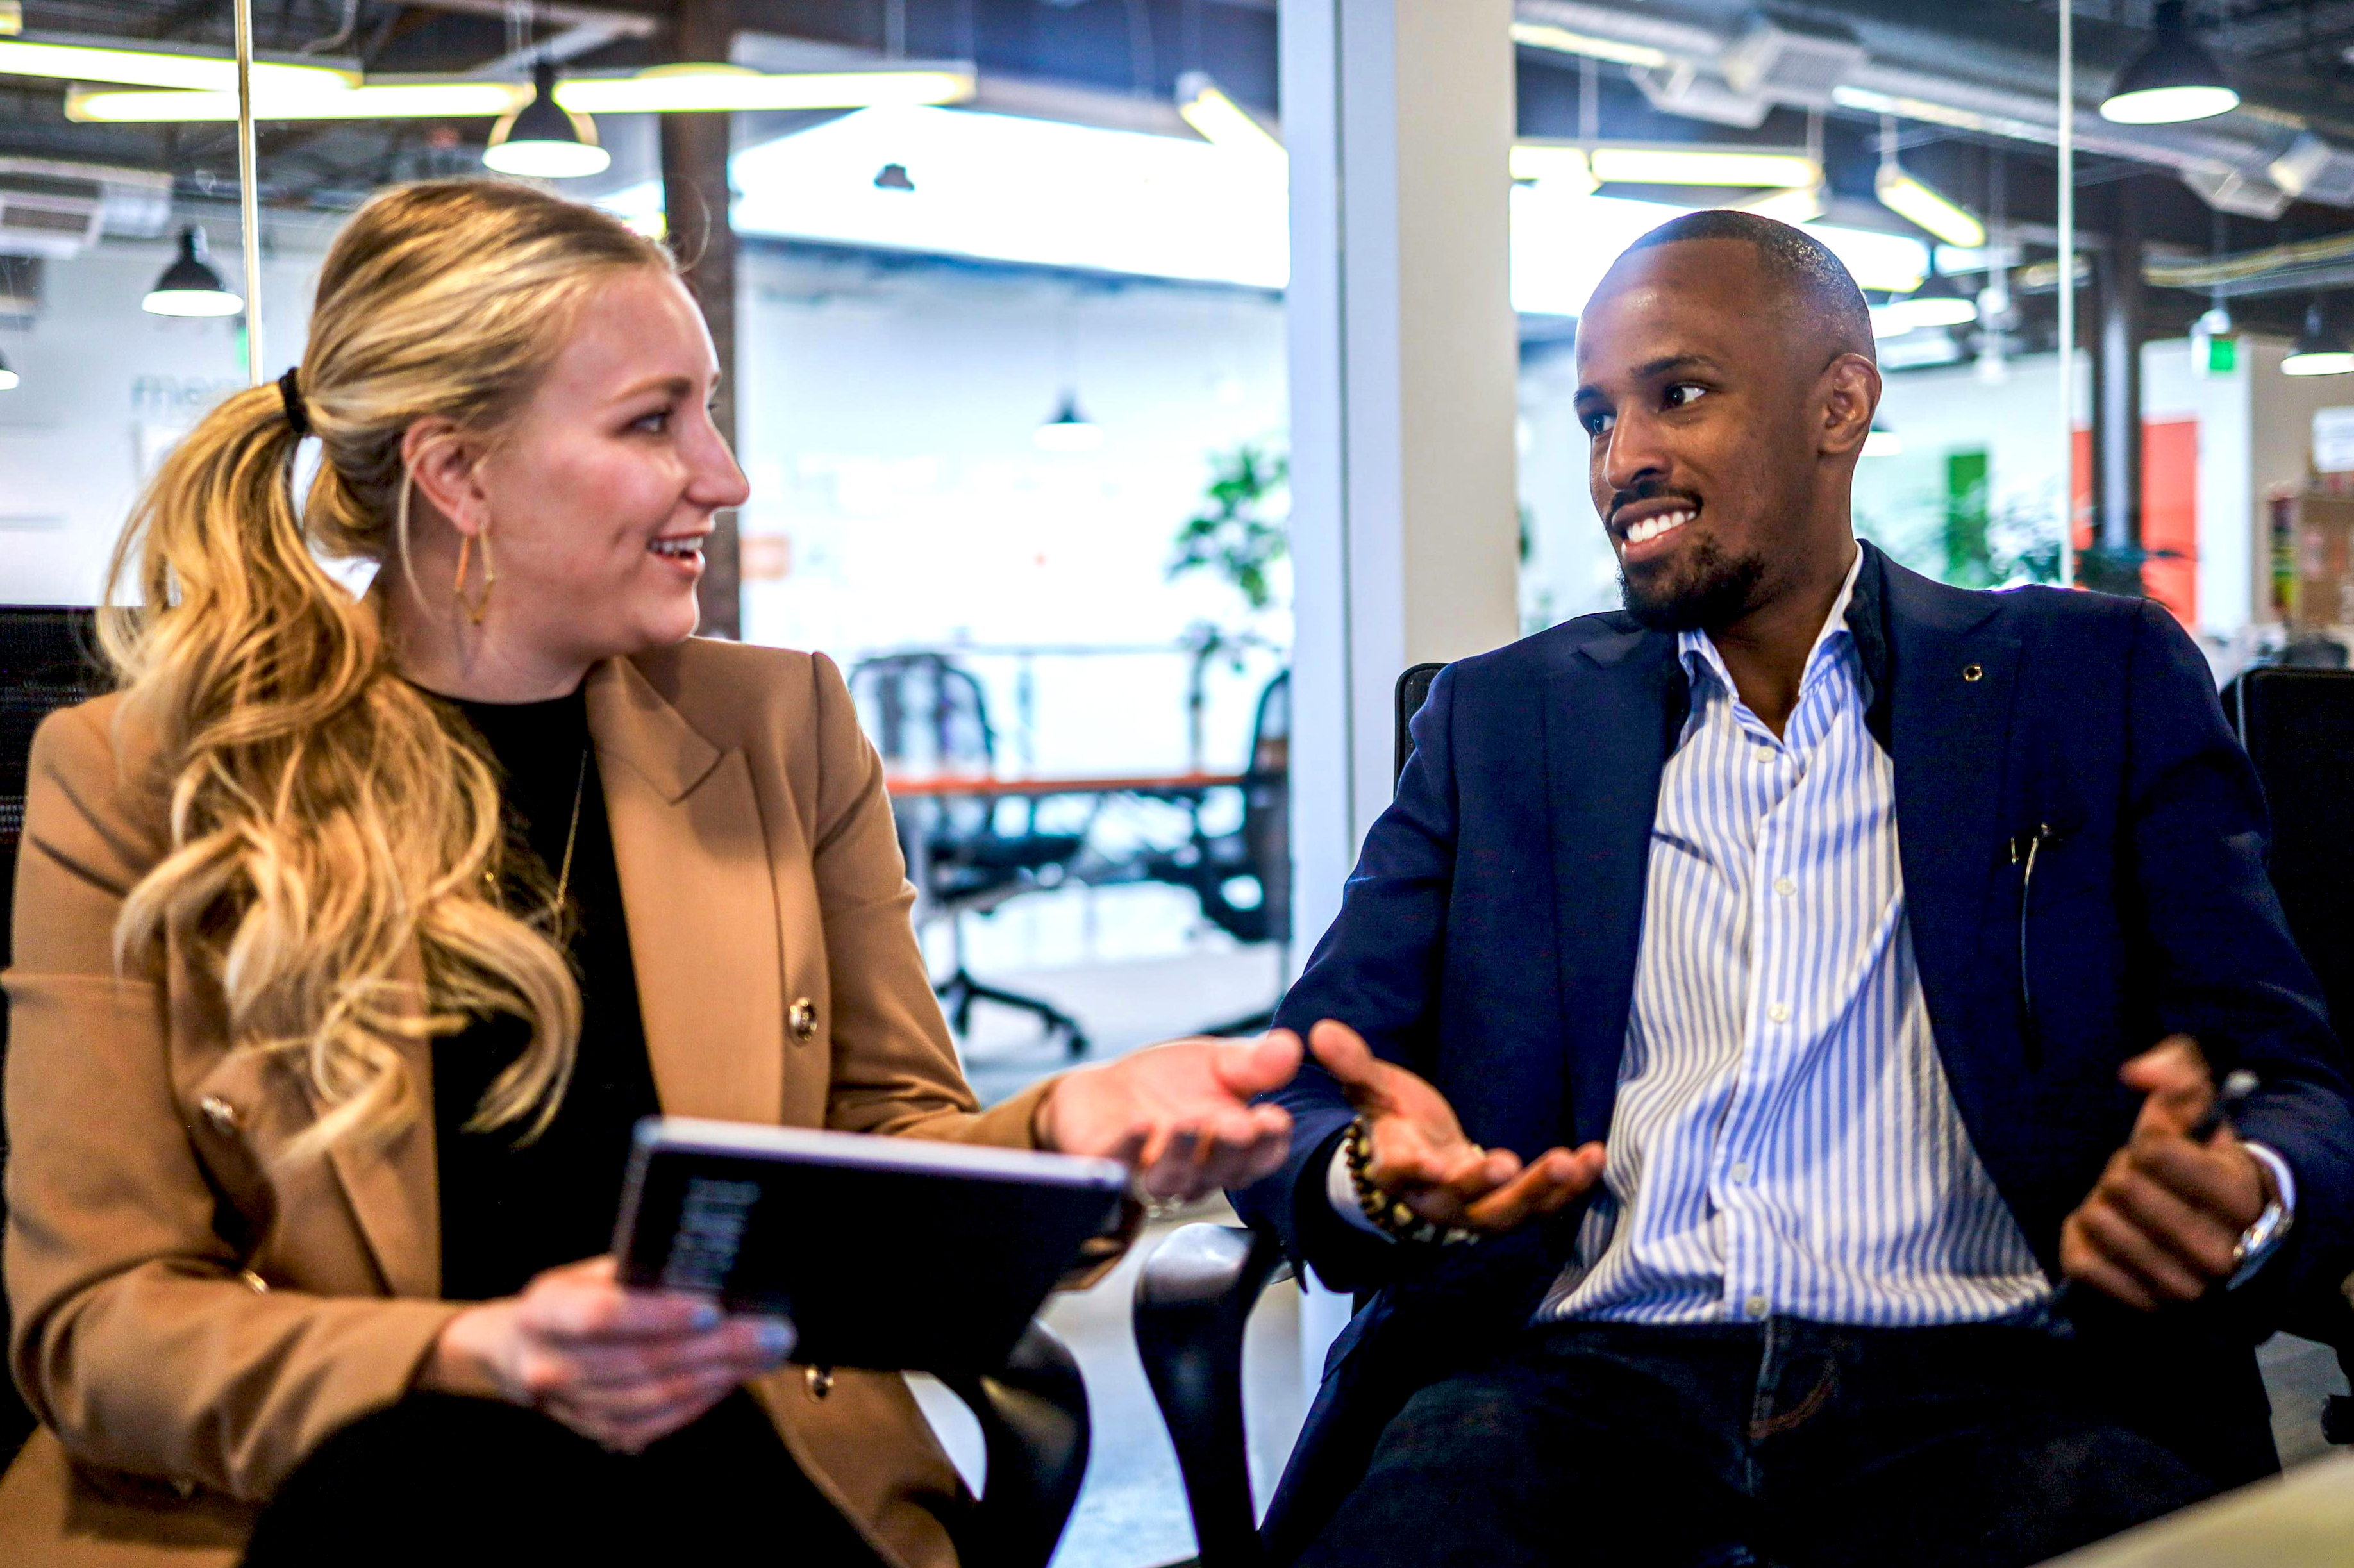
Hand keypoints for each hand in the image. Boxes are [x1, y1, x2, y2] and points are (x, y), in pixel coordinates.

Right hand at [419, 1256, 794, 1452]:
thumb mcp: (586, 1273)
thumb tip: (709, 1273)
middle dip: (718, 1348)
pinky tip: (735, 1377)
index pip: (603, 1315)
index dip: (658, 1315)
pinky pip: (659, 1422)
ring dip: (721, 1375)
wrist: (518, 1352)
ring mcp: (572, 1408)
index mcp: (543, 1313)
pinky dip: (702, 1399)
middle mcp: (551, 1366)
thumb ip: (634, 1274)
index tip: (713, 1309)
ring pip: (657, 1396)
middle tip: (774, 1332)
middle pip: (643, 1361)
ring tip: (767, 1353)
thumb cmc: (570, 1298)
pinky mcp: (597, 1432)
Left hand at [1035, 1030, 1302, 1201]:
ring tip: (1188, 1123)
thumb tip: (1289, 1046)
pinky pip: (1121, 1165)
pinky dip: (1131, 1147)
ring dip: (1183, 1153)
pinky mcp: (1111, 1168)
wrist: (1108, 1091)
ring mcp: (1154, 1175)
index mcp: (1235, 1148)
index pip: (1262, 1155)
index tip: (1274, 1120)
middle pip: (1222, 1172)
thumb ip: (1253, 1063)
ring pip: (1174, 1178)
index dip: (1270, 1143)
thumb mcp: (1218, 1063)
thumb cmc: (1173, 1083)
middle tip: (1236, 1127)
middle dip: (1230, 1150)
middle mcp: (1200, 1170)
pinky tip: (1141, 1124)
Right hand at [1309, 1019, 1604, 1234]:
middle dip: (1484, 1185)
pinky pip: (1542, 1206)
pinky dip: (1570, 1188)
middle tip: (1508, 1163)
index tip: (1429, 1161)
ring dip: (1539, 1190)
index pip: (1400, 1173)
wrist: (1419, 1162)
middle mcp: (1434, 1199)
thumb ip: (1354, 1064)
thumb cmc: (1396, 1120)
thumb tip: (1319, 1031)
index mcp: (1396, 1168)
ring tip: (1570, 1163)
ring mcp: (1474, 1211)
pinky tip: (1594, 1158)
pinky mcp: (1508, 1207)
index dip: (1414, 1169)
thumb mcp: (1375, 1089)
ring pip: (1505, 1212)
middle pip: (1458, 1201)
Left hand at [2060, 1037, 2272, 1311]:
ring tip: (2126, 1208)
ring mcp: (2184, 1287)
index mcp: (2239, 1197)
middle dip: (2120, 1172)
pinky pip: (2082, 1263)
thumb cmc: (2206, 1163)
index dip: (2144, 1138)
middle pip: (2121, 1185)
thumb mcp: (2205, 1110)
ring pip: (2098, 1220)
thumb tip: (2137, 1074)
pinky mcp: (2146, 1306)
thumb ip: (2177, 1074)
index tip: (2157, 1147)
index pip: (2153, 1150)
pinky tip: (2102, 1233)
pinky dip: (2081, 1239)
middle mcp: (2220, 1252)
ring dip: (2100, 1205)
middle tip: (2137, 1179)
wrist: (2230, 1236)